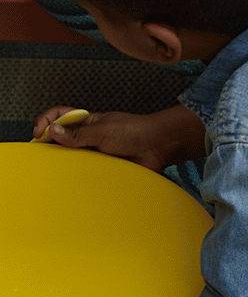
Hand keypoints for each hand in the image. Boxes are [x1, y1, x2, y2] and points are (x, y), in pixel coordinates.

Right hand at [32, 104, 194, 170]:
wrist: (159, 146)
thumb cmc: (135, 131)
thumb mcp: (103, 130)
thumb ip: (78, 134)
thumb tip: (53, 131)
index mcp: (87, 121)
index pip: (59, 115)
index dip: (45, 121)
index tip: (38, 134)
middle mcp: (89, 136)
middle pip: (61, 139)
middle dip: (48, 145)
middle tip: (39, 155)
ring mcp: (96, 151)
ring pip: (72, 157)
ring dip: (63, 162)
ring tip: (55, 170)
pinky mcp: (104, 166)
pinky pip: (86, 171)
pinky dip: (79, 175)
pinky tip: (73, 181)